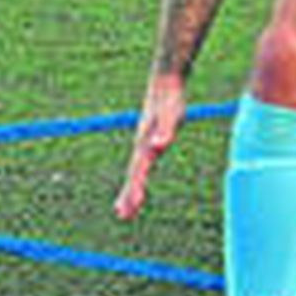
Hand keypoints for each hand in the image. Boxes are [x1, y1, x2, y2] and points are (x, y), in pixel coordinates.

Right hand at [114, 74, 186, 220]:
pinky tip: (137, 183)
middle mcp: (141, 144)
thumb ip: (165, 132)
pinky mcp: (150, 139)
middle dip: (128, 195)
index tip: (130, 209)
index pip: (138, 172)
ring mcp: (144, 142)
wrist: (166, 80)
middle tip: (124, 215)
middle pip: (133, 174)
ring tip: (126, 210)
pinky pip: (142, 164)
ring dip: (131, 190)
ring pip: (135, 171)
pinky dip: (137, 178)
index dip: (134, 190)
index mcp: (145, 142)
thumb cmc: (170, 99)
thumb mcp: (171, 115)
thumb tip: (158, 146)